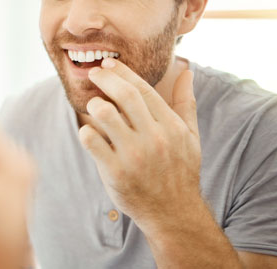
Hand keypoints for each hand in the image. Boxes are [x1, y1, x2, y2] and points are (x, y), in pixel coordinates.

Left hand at [79, 58, 200, 232]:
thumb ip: (186, 102)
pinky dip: (86, 131)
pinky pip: (91, 140)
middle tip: (93, 73)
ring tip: (94, 105)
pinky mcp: (115, 172)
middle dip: (105, 78)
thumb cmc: (180, 170)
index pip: (143, 88)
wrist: (173, 213)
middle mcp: (154, 138)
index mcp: (171, 126)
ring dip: (94, 104)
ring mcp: (134, 155)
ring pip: (105, 114)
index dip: (122, 72)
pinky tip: (89, 132)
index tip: (108, 64)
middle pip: (124, 95)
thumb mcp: (190, 136)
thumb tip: (187, 72)